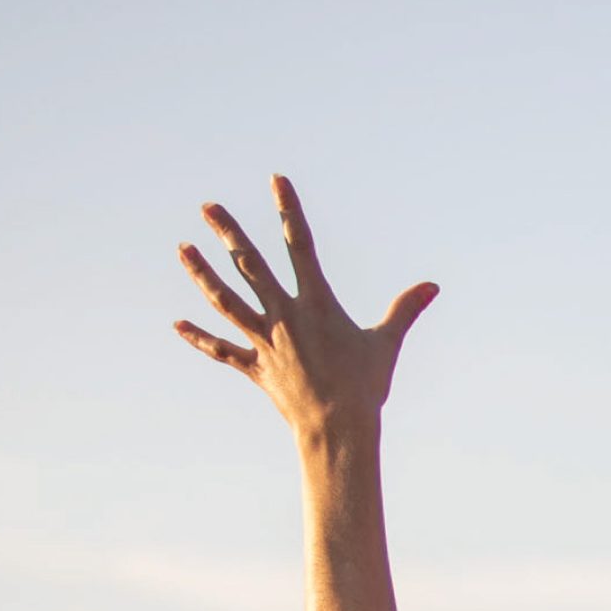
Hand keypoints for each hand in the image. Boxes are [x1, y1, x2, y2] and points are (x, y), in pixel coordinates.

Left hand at [174, 176, 436, 442]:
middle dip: (228, 233)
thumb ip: (405, 310)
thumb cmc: (365, 387)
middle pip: (249, 266)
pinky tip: (178, 325)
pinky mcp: (257, 368)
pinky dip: (200, 339)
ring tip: (183, 248)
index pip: (300, 245)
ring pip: (226, 301)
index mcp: (315, 303)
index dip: (289, 210)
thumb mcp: (387, 343)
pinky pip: (223, 351)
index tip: (276, 180)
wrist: (338, 430)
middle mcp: (284, 316)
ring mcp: (266, 341)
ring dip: (202, 273)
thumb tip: (432, 286)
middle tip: (208, 207)